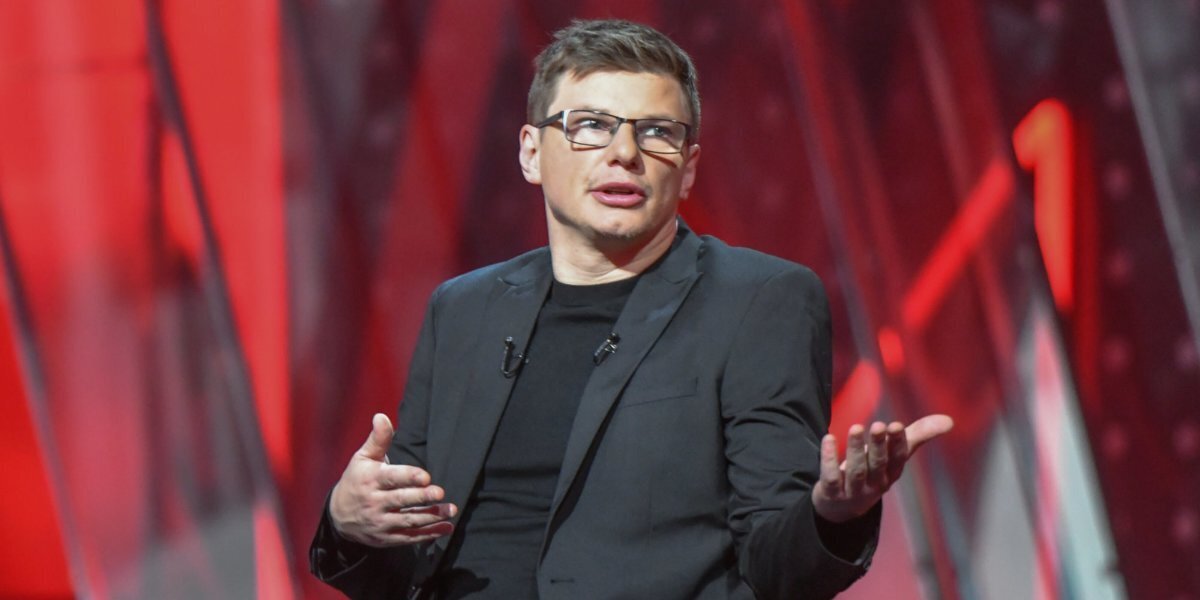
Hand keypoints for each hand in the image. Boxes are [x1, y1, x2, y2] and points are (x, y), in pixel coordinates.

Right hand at [329, 413, 456, 546]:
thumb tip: (381, 416)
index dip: (408, 477)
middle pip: (401, 500)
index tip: (425, 476)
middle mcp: (374, 503)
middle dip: (421, 497)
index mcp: (370, 480)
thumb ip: (377, 439)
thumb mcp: (363, 458)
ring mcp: (380, 523)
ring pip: (408, 520)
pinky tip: (446, 528)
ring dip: (431, 516)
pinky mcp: (386, 538)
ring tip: (451, 510)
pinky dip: (429, 534)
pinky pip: (410, 537)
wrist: (338, 517)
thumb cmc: (356, 480)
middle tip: (440, 493)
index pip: (390, 479)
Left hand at [812, 414, 952, 522]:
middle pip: (878, 464)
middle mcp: (875, 483)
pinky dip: (829, 459)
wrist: (842, 508)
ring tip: (856, 428)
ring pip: (856, 470)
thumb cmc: (873, 472)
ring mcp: (853, 490)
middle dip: (880, 445)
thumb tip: (949, 421)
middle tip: (880, 425)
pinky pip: (831, 477)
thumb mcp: (894, 455)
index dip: (898, 442)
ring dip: (856, 449)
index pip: (898, 458)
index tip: (896, 425)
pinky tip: (828, 439)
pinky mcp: (831, 492)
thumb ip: (918, 435)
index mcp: (892, 473)